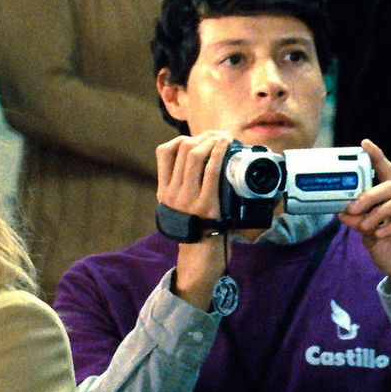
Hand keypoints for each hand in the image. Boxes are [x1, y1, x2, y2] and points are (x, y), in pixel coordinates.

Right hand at [156, 132, 231, 308]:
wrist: (200, 255)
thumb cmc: (196, 228)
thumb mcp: (180, 207)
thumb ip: (183, 188)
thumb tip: (201, 163)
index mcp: (164, 191)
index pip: (163, 152)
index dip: (182, 139)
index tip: (197, 140)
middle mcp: (172, 193)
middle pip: (183, 149)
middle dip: (203, 136)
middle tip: (218, 136)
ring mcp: (188, 198)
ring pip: (196, 156)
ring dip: (213, 141)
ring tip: (225, 139)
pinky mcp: (206, 204)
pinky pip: (211, 171)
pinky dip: (220, 153)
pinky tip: (227, 147)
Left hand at [338, 140, 390, 295]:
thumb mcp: (368, 236)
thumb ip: (359, 222)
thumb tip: (343, 210)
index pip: (389, 174)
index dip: (377, 158)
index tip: (364, 144)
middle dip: (369, 195)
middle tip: (353, 208)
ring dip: (377, 213)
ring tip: (365, 227)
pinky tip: (381, 235)